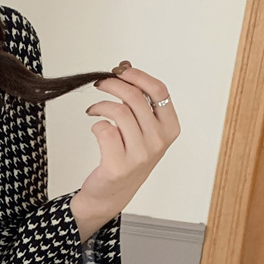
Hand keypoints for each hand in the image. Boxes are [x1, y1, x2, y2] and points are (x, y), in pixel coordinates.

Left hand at [79, 62, 180, 215]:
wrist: (110, 195)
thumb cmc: (126, 159)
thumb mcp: (141, 130)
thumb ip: (139, 102)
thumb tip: (126, 68)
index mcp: (170, 128)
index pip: (158, 90)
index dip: (137, 76)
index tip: (120, 70)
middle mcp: (158, 141)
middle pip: (135, 98)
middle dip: (113, 85)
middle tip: (100, 84)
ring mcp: (140, 155)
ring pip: (119, 112)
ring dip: (100, 105)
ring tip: (93, 109)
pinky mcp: (118, 165)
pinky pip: (104, 130)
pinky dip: (96, 124)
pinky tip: (95, 128)